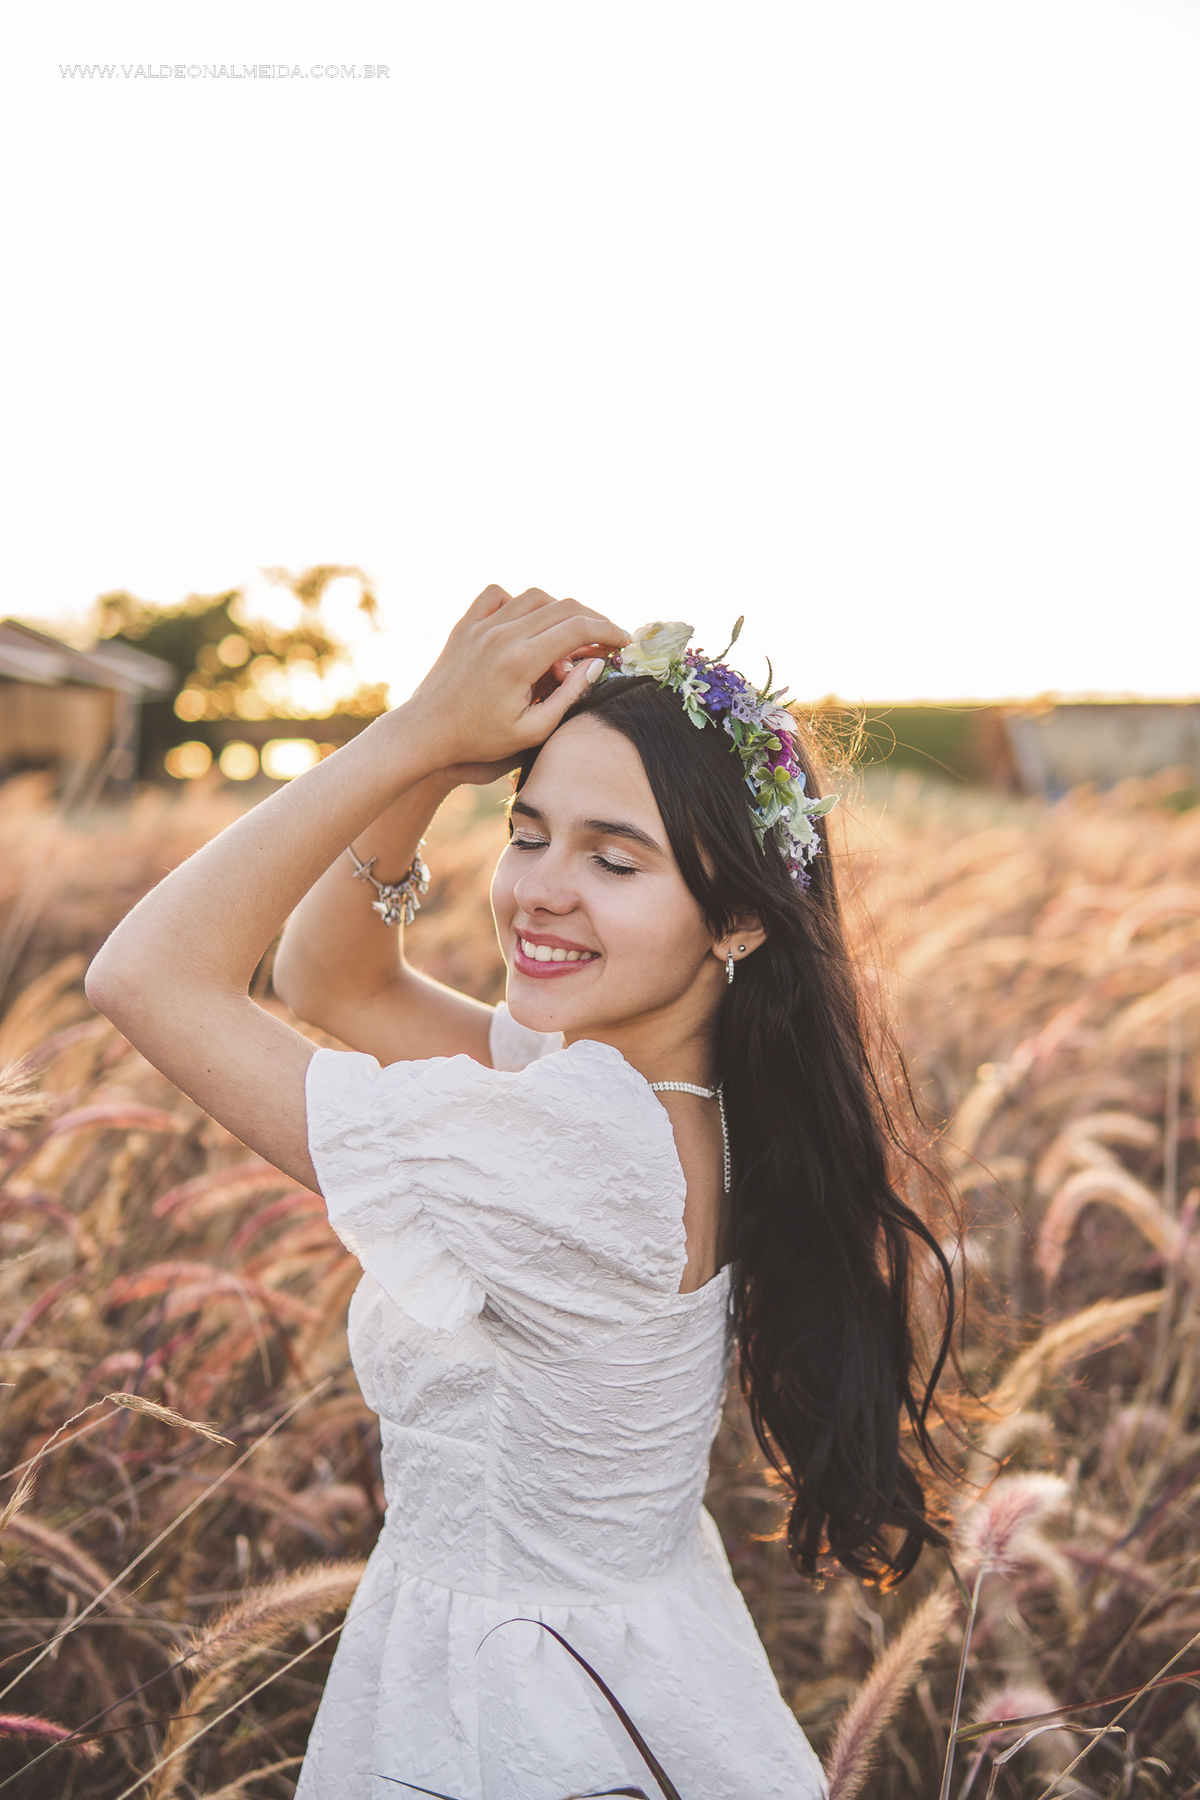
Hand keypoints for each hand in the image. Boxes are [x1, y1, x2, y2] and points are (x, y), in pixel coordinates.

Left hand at [405, 586, 628, 767]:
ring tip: (570, 635)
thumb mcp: (533, 730)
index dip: (609, 631)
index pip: (578, 628)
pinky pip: (498, 594)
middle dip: (592, 619)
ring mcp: (480, 625)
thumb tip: (595, 663)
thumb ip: (569, 695)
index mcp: (520, 660)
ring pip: (534, 596)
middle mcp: (501, 634)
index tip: (624, 642)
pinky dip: (519, 602)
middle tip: (605, 639)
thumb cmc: (480, 740)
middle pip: (563, 607)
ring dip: (560, 610)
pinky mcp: (465, 624)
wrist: (426, 732)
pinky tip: (527, 623)